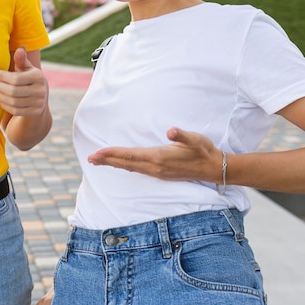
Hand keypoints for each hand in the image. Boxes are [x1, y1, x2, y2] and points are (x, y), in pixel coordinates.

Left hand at [0, 47, 48, 116]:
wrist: (39, 97)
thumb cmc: (28, 78)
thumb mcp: (26, 68)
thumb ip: (21, 60)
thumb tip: (20, 48)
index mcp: (38, 77)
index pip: (16, 79)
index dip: (2, 77)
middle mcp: (41, 90)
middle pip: (13, 91)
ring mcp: (38, 103)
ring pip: (13, 102)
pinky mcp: (34, 113)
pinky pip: (15, 110)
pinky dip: (3, 104)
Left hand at [88, 127, 222, 183]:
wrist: (214, 168)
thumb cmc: (203, 150)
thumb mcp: (195, 139)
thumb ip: (182, 135)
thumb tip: (171, 131)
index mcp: (159, 157)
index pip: (130, 155)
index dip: (112, 154)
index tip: (97, 153)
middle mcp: (155, 167)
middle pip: (126, 163)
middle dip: (107, 160)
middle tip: (89, 158)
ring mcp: (157, 172)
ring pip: (130, 168)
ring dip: (113, 164)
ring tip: (98, 161)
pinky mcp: (160, 173)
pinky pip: (137, 170)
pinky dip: (124, 166)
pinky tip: (120, 165)